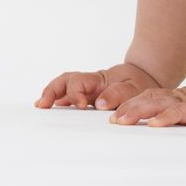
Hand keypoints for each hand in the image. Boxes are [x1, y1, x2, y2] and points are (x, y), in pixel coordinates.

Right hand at [34, 63, 161, 109]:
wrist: (145, 77)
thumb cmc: (139, 83)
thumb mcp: (135, 87)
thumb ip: (119, 94)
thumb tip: (99, 103)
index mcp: (99, 79)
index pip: (79, 82)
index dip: (76, 94)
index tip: (80, 106)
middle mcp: (90, 82)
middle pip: (65, 80)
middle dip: (52, 90)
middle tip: (42, 105)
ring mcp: (87, 89)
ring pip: (63, 86)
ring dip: (51, 94)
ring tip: (40, 106)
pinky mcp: (87, 96)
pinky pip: (68, 95)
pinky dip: (57, 99)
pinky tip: (49, 107)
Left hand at [109, 75, 185, 126]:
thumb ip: (184, 112)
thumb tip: (163, 121)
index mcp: (179, 99)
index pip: (151, 98)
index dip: (132, 103)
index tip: (113, 113)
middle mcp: (180, 99)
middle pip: (150, 101)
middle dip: (129, 108)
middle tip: (111, 119)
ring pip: (159, 105)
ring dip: (139, 112)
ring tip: (122, 120)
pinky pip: (180, 114)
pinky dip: (166, 118)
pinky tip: (154, 124)